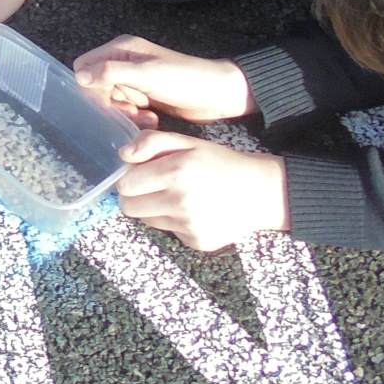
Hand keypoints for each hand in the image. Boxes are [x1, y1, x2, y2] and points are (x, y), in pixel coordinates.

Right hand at [73, 36, 255, 129]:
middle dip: (110, 104)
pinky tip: (152, 120)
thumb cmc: (184, 80)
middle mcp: (124, 63)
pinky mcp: (145, 97)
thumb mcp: (147, 75)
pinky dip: (136, 118)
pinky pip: (127, 110)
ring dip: (125, 113)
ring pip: (112, 101)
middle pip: (97, 87)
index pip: (86, 66)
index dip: (89, 86)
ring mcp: (135, 81)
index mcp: (121, 49)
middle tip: (130, 113)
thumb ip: (112, 72)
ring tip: (146, 118)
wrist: (219, 94)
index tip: (105, 103)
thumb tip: (78, 76)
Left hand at [115, 132, 288, 251]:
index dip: (128, 178)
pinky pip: (169, 231)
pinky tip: (193, 210)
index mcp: (175, 172)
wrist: (260, 191)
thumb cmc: (218, 162)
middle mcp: (180, 202)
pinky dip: (174, 221)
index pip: (125, 185)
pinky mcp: (198, 242)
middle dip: (134, 196)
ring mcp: (189, 226)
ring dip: (153, 209)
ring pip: (147, 220)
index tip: (138, 173)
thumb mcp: (187, 142)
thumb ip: (151, 142)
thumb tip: (123, 156)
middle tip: (152, 186)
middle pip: (129, 208)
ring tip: (176, 196)